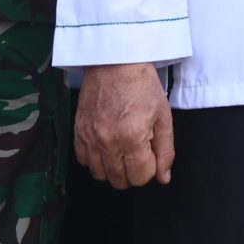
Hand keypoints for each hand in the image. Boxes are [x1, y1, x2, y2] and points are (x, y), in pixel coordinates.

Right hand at [75, 63, 173, 188]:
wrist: (116, 62)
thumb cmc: (141, 85)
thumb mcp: (164, 116)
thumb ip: (165, 150)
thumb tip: (163, 177)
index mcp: (132, 138)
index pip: (140, 177)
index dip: (150, 169)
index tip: (151, 154)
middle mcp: (108, 142)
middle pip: (119, 181)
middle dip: (133, 172)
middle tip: (139, 153)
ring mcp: (90, 138)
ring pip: (100, 175)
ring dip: (113, 168)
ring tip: (123, 150)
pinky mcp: (78, 133)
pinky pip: (83, 161)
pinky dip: (95, 159)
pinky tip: (106, 145)